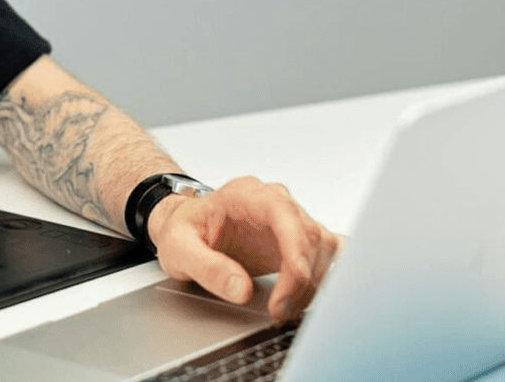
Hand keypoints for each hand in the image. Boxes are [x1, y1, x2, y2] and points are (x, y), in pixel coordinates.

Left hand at [148, 176, 337, 321]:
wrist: (187, 228)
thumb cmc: (183, 230)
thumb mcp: (178, 248)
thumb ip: (207, 267)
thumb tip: (241, 289)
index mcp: (245, 194)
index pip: (282, 212)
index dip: (295, 244)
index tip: (296, 277)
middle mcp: (273, 202)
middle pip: (308, 234)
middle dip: (302, 277)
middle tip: (280, 310)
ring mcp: (288, 221)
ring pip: (322, 246)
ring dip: (313, 282)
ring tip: (286, 310)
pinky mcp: (296, 240)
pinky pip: (326, 253)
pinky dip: (326, 275)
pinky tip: (314, 295)